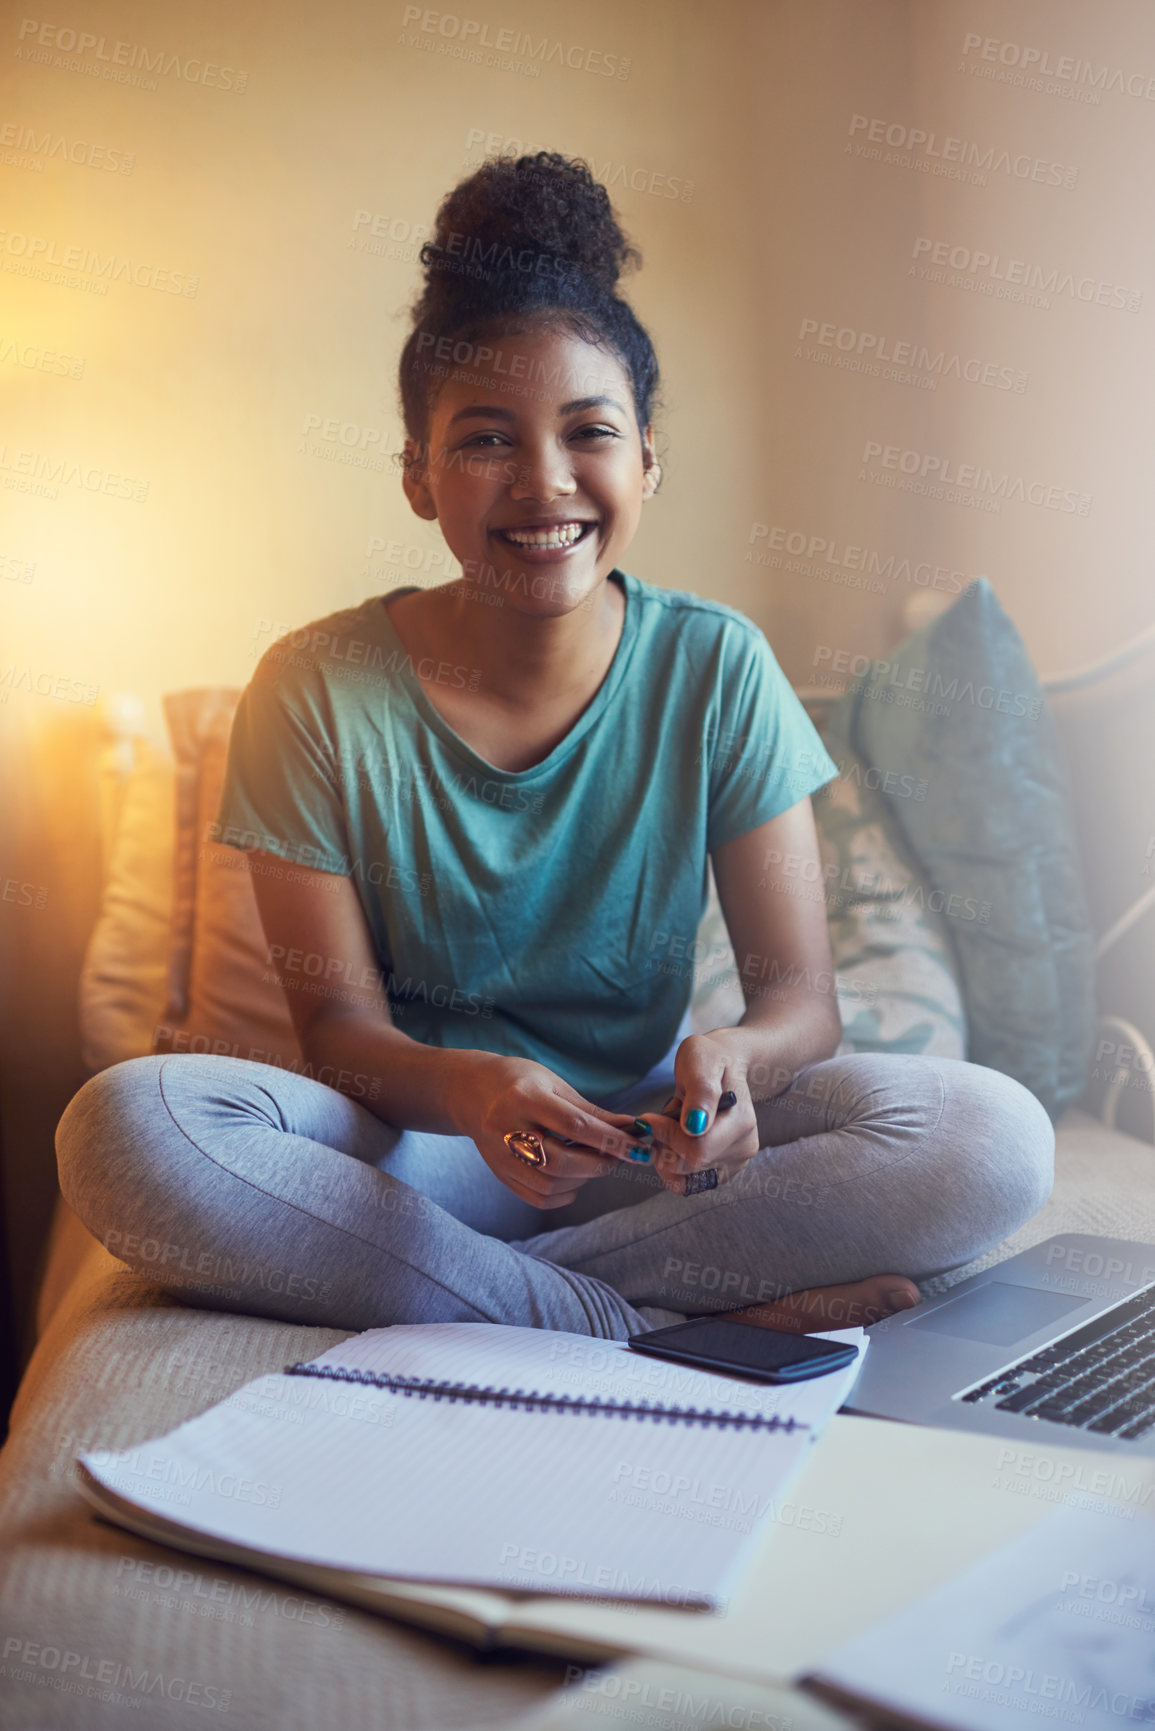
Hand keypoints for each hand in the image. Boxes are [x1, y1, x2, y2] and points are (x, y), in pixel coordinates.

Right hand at [454, 1053, 657, 1209]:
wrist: (471, 1091)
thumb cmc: (520, 1081)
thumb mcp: (555, 1085)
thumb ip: (591, 1111)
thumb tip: (631, 1128)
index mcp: (524, 1097)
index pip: (575, 1126)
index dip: (611, 1140)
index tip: (638, 1147)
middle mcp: (507, 1128)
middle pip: (560, 1161)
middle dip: (599, 1164)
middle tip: (618, 1157)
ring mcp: (499, 1155)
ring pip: (549, 1183)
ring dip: (583, 1179)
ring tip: (596, 1163)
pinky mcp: (499, 1173)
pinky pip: (537, 1197)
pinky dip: (564, 1194)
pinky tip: (574, 1179)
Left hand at [635, 1034, 760, 1196]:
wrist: (722, 1064)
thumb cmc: (708, 1059)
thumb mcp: (700, 1062)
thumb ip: (700, 1092)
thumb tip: (694, 1126)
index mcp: (742, 1122)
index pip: (697, 1150)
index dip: (667, 1136)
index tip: (652, 1116)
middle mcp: (744, 1147)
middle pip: (690, 1167)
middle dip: (665, 1145)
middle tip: (661, 1121)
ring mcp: (735, 1162)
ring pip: (686, 1179)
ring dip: (666, 1157)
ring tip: (669, 1131)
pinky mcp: (723, 1171)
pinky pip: (689, 1184)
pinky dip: (672, 1168)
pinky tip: (673, 1144)